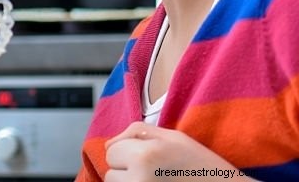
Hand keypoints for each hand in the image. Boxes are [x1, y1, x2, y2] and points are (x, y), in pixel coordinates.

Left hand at [105, 122, 239, 181]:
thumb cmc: (202, 165)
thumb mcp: (173, 137)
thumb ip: (136, 132)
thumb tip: (107, 143)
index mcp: (145, 156)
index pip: (111, 152)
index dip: (128, 152)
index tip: (149, 157)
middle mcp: (140, 180)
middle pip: (110, 174)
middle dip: (126, 171)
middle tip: (155, 172)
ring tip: (156, 181)